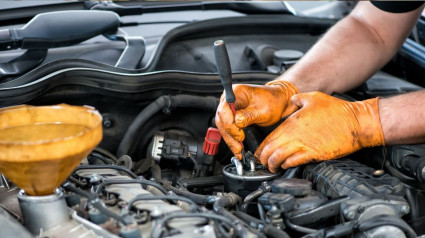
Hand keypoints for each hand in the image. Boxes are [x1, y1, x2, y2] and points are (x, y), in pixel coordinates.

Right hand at [215, 81, 298, 158]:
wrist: (278, 102)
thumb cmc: (272, 102)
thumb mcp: (264, 110)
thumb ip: (249, 116)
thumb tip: (237, 122)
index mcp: (236, 92)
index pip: (224, 110)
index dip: (230, 124)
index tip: (239, 135)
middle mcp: (229, 99)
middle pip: (222, 119)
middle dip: (229, 135)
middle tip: (238, 146)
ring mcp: (229, 108)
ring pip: (223, 126)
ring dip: (230, 139)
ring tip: (238, 150)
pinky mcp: (231, 116)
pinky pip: (228, 129)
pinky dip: (232, 139)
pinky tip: (236, 147)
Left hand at [255, 92, 384, 171]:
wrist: (357, 122)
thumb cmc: (337, 110)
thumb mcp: (313, 97)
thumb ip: (296, 100)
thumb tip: (290, 103)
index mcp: (292, 122)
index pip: (270, 137)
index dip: (261, 147)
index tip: (259, 152)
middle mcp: (295, 134)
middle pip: (271, 149)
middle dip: (263, 158)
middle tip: (262, 162)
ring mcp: (305, 145)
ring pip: (280, 158)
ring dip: (273, 164)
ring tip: (272, 167)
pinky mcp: (315, 154)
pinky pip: (295, 162)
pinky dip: (287, 165)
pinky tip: (286, 165)